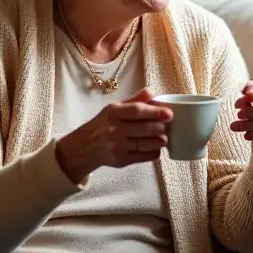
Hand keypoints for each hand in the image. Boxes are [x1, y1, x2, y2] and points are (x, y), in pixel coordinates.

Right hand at [55, 88, 172, 181]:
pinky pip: (142, 157)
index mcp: (114, 112)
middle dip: (160, 128)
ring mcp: (117, 146)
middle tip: (167, 127)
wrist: (83, 147)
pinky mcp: (120, 160)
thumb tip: (151, 92)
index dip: (155, 112)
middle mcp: (114, 129)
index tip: (169, 114)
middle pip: (144, 128)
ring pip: (145, 144)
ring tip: (164, 138)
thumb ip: (134, 101)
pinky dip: (153, 153)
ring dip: (159, 141)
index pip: (137, 111)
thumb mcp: (114, 109)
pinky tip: (156, 148)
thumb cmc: (103, 125)